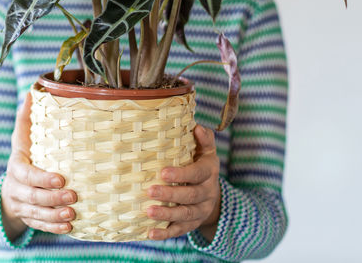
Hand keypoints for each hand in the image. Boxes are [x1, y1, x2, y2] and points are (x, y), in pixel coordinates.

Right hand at [1, 90, 76, 238]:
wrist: (8, 190)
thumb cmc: (23, 159)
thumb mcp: (21, 139)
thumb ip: (26, 119)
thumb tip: (33, 90)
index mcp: (16, 167)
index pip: (26, 175)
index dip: (42, 178)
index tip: (61, 177)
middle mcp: (16, 189)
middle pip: (32, 197)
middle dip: (52, 197)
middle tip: (74, 196)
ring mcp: (22, 206)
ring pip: (37, 215)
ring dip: (55, 215)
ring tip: (74, 213)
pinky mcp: (29, 220)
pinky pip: (40, 227)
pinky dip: (54, 228)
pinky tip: (70, 227)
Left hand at [146, 125, 221, 240]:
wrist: (213, 194)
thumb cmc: (201, 165)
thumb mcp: (206, 151)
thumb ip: (204, 139)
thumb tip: (197, 127)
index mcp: (208, 173)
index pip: (197, 174)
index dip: (182, 174)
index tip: (163, 172)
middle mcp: (206, 193)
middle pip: (190, 196)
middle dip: (170, 194)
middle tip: (149, 190)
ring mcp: (199, 211)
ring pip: (184, 215)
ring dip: (166, 214)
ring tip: (148, 211)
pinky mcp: (191, 224)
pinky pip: (179, 230)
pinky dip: (165, 233)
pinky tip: (150, 233)